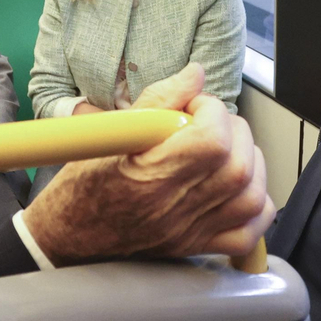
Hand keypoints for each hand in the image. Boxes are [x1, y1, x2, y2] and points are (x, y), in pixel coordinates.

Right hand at [22, 63, 271, 265]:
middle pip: (238, 168)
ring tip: (227, 150)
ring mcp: (188, 232)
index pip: (211, 142)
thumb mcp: (107, 133)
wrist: (65, 237)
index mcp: (148, 176)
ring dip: (250, 164)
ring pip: (251, 198)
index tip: (194, 106)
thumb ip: (157, 100)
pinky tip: (238, 185)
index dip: (212, 112)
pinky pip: (247, 234)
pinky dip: (255, 205)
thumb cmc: (81, 185)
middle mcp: (172, 209)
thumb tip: (195, 74)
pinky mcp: (195, 246)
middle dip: (236, 133)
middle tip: (211, 123)